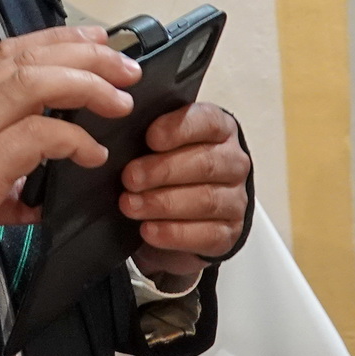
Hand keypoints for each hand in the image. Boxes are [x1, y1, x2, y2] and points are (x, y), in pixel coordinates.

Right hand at [0, 27, 140, 310]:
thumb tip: (33, 192)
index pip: (10, 52)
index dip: (59, 40)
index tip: (98, 40)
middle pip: (29, 58)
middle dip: (86, 54)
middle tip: (125, 67)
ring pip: (33, 84)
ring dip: (85, 85)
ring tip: (119, 100)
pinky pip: (34, 139)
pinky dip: (71, 139)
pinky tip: (90, 154)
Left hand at [123, 103, 250, 280]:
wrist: (178, 218)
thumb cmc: (165, 170)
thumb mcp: (157, 147)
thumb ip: (147, 137)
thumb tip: (118, 132)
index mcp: (219, 130)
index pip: (208, 121)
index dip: (179, 129)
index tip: (150, 138)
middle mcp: (233, 162)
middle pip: (206, 163)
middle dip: (163, 170)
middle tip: (129, 178)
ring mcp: (235, 199)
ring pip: (206, 199)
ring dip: (163, 203)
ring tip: (130, 205)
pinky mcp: (229, 233)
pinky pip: (207, 234)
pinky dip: (174, 233)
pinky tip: (148, 230)